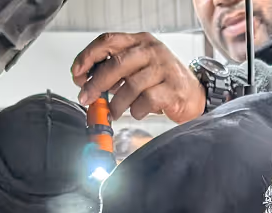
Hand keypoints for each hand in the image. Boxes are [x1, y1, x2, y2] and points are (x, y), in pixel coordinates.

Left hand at [71, 32, 206, 123]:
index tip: (76, 73)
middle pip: (116, 63)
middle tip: (86, 98)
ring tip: (113, 112)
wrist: (194, 95)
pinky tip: (137, 112)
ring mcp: (163, 68)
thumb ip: (116, 72)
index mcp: (139, 41)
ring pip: (130, 85)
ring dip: (116, 103)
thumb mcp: (138, 69)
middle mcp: (151, 50)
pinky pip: (146, 101)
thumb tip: (87, 82)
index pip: (108, 41)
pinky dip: (137, 110)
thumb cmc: (163, 82)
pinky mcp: (172, 88)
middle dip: (96, 83)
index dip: (88, 56)